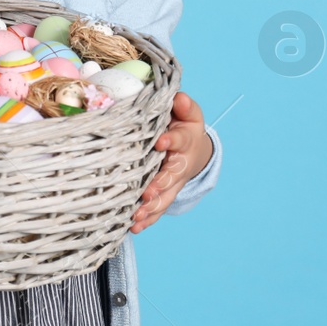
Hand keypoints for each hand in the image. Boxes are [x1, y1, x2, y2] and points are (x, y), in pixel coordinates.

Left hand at [131, 91, 212, 233]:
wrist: (193, 148)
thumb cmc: (183, 125)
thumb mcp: (188, 113)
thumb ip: (184, 106)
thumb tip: (179, 98)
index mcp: (184, 141)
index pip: (179, 140)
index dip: (171, 141)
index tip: (161, 142)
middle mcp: (179, 165)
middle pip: (171, 177)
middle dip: (159, 185)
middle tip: (147, 194)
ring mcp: (172, 182)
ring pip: (163, 197)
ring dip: (151, 208)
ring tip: (136, 217)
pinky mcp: (163, 193)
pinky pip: (156, 208)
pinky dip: (147, 219)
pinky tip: (133, 227)